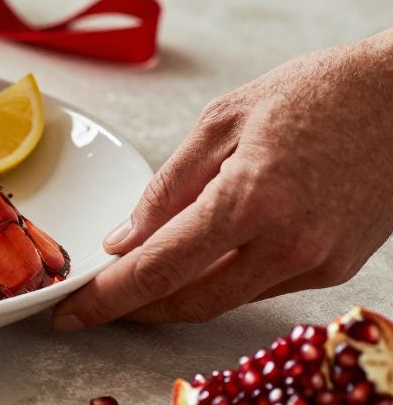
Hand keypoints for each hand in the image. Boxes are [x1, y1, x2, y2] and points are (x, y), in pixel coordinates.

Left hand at [53, 31, 392, 328]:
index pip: (158, 269)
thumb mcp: (225, 121)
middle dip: (131, 310)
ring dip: (171, 300)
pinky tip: (193, 263)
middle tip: (88, 306)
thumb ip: (169, 186)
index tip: (67, 313)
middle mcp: (286, 245)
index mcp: (249, 200)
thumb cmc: (319, 92)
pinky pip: (259, 287)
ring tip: (130, 284)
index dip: (106, 299)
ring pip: (222, 301)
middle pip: (187, 301)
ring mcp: (317, 263)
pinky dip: (217, 282)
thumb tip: (124, 241)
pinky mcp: (336, 269)